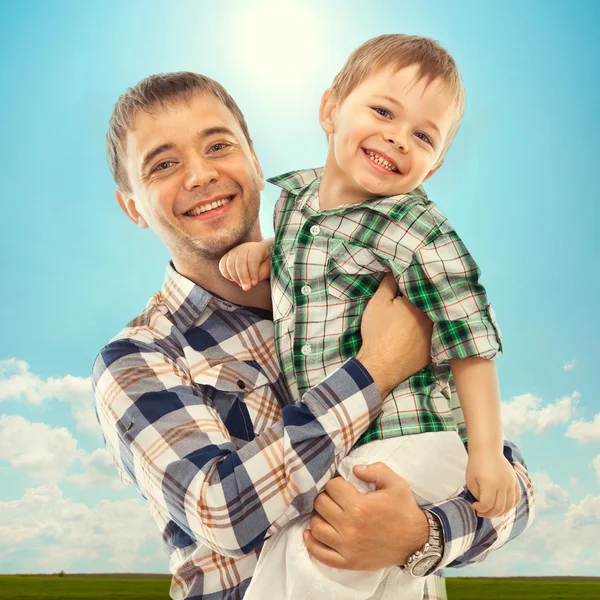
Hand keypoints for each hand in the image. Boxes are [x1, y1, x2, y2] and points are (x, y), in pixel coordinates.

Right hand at [218, 240, 271, 290]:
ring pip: (230, 263)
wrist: (261, 256)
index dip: (253, 272)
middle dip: (243, 277)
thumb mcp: (268, 268)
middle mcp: (245, 247)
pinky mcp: (227, 255)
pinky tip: (233, 280)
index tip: (254, 284)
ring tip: (241, 285)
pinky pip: (222, 264)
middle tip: (246, 288)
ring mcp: (235, 250)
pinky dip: (226, 274)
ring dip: (235, 277)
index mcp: (258, 248)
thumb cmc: (266, 264)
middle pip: (240, 262)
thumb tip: (250, 283)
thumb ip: (261, 274)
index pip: (252, 259)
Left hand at [304, 462, 428, 569]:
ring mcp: (347, 547)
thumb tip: (353, 468)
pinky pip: (321, 554)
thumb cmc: (404, 510)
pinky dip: (312, 544)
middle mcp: (350, 526)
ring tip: (327, 513)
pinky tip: (310, 533)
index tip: (343, 486)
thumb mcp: (395, 483)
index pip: (332, 487)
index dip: (336, 483)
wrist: (416, 541)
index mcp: (359, 506)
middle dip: (326, 497)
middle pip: (321, 505)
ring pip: (316, 527)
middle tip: (335, 498)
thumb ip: (375, 469)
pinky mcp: (348, 562)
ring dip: (318, 517)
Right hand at [357, 273, 432, 396]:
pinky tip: (417, 336)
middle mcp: (432, 319)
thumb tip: (396, 269)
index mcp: (420, 304)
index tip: (408, 286)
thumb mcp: (378, 302)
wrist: (380, 366)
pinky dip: (426, 336)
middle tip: (410, 302)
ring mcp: (434, 338)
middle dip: (423, 301)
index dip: (413, 286)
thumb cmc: (378, 332)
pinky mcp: (431, 354)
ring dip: (427, 318)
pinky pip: (431, 340)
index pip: (421, 289)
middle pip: (429, 306)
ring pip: (433, 322)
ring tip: (415, 318)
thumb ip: (389, 283)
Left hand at [467, 452, 520, 517]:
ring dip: (500, 512)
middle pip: (499, 508)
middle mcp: (503, 484)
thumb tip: (485, 506)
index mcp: (490, 483)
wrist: (487, 450)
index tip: (474, 506)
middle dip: (489, 514)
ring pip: (509, 506)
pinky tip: (502, 506)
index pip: (487, 505)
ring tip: (491, 511)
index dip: (480, 509)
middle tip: (481, 513)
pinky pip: (517, 498)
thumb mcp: (471, 480)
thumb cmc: (476, 465)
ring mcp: (511, 483)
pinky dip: (511, 505)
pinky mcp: (515, 481)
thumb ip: (478, 495)